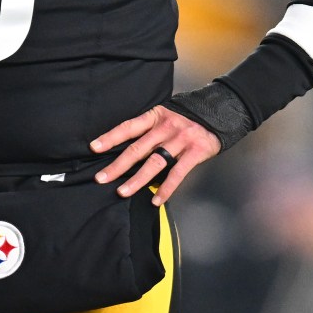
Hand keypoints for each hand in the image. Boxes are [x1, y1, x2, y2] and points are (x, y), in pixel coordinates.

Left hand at [90, 104, 220, 205]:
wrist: (219, 112)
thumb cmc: (186, 118)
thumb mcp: (165, 116)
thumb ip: (149, 130)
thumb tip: (125, 149)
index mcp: (155, 117)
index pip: (128, 127)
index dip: (110, 137)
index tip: (94, 148)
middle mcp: (165, 128)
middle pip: (137, 148)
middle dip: (117, 165)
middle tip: (101, 178)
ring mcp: (181, 140)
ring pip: (155, 162)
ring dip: (137, 179)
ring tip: (122, 192)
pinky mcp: (195, 152)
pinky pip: (177, 173)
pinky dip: (166, 188)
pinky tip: (155, 199)